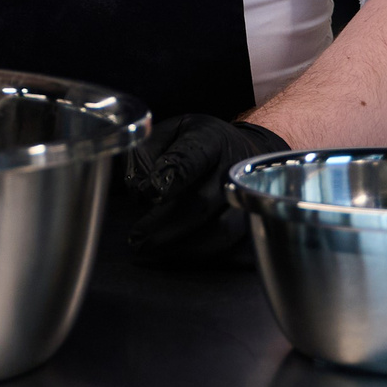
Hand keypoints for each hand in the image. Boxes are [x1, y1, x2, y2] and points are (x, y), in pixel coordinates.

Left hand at [124, 112, 291, 267]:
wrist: (241, 150)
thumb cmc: (195, 143)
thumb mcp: (168, 132)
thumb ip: (146, 153)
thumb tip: (137, 187)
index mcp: (210, 139)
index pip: (190, 160)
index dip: (168, 180)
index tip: (147, 193)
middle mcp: (234, 167)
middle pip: (202, 202)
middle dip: (165, 223)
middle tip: (136, 237)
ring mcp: (247, 197)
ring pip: (219, 229)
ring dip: (181, 245)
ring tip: (149, 249)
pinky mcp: (250, 220)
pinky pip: (227, 244)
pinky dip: (198, 253)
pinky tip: (172, 254)